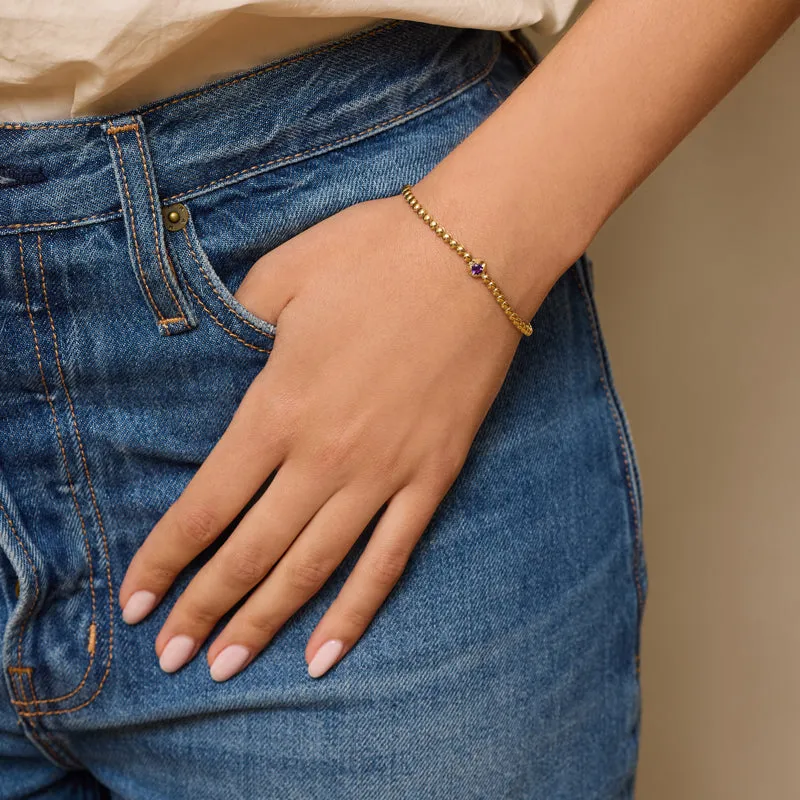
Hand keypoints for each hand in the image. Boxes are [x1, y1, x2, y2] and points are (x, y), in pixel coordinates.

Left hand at [118, 189, 529, 681]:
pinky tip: (327, 653)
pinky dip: (356, 612)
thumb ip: (238, 323)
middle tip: (171, 657)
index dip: (165, 560)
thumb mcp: (283, 275)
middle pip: (250, 553)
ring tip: (226, 667)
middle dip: (203, 610)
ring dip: (263, 622)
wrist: (473, 253)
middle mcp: (324, 457)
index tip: (136, 602)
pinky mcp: (432, 477)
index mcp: (278, 409)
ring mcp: (383, 474)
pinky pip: (390, 560)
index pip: (205, 507)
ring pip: (311, 569)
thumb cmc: (376, 254)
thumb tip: (221, 357)